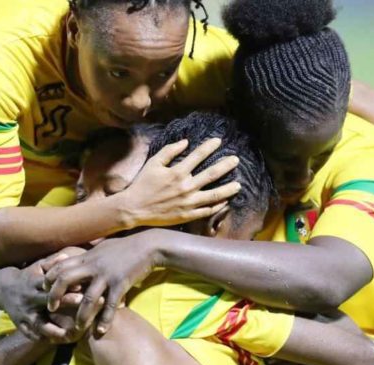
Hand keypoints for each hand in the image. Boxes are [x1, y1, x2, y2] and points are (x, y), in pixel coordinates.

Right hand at [4, 248, 85, 340]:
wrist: (3, 289)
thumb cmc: (28, 276)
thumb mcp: (37, 267)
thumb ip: (52, 263)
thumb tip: (68, 256)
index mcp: (34, 283)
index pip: (50, 286)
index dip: (64, 289)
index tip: (81, 292)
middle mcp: (28, 299)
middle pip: (46, 304)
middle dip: (62, 309)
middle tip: (80, 313)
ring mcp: (23, 314)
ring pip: (38, 324)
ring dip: (52, 331)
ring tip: (68, 337)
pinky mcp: (20, 325)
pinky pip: (30, 334)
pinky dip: (42, 339)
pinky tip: (57, 342)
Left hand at [44, 231, 158, 335]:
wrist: (147, 246)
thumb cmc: (124, 247)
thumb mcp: (102, 247)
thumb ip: (88, 254)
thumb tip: (76, 255)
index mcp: (87, 257)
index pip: (60, 266)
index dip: (49, 278)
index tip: (44, 289)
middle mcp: (93, 266)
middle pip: (65, 279)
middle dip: (55, 295)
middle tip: (51, 309)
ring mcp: (106, 275)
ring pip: (87, 298)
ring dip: (81, 315)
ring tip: (77, 328)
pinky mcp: (120, 283)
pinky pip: (110, 305)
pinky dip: (105, 319)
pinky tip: (101, 331)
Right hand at [118, 138, 239, 227]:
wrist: (134, 208)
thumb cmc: (143, 184)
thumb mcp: (153, 163)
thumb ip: (169, 151)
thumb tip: (186, 141)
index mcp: (177, 172)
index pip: (198, 156)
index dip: (209, 147)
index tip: (219, 141)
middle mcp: (186, 187)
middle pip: (211, 174)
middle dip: (226, 165)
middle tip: (236, 160)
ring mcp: (189, 202)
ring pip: (214, 195)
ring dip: (228, 189)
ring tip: (238, 185)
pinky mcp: (188, 215)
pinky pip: (207, 211)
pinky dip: (218, 206)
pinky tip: (226, 201)